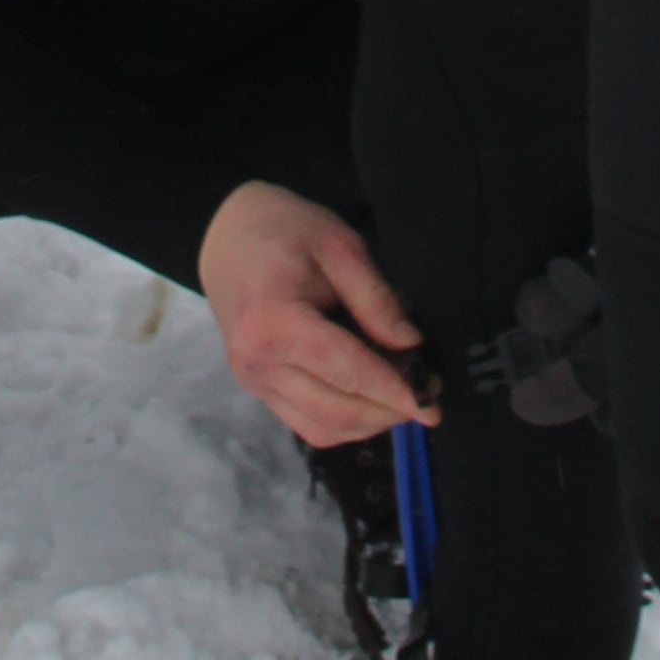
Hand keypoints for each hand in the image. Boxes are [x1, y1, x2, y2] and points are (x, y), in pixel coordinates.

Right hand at [198, 180, 434, 444]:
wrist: (227, 235)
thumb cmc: (284, 230)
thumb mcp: (339, 245)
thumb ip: (375, 299)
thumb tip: (410, 345)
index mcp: (271, 321)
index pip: (345, 371)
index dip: (393, 391)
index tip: (431, 403)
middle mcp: (256, 362)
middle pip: (336, 410)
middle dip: (389, 411)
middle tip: (427, 392)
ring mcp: (253, 381)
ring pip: (323, 429)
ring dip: (370, 422)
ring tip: (403, 395)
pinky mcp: (258, 389)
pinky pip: (308, 425)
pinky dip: (346, 422)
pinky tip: (371, 400)